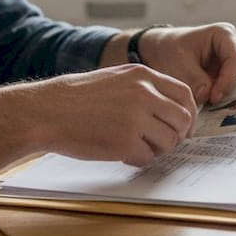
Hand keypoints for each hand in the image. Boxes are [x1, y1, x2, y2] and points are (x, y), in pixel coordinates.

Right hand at [21, 64, 197, 166]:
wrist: (47, 111)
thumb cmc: (78, 97)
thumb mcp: (116, 78)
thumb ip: (144, 88)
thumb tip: (172, 109)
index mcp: (143, 75)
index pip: (184, 94)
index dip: (188, 113)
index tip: (183, 126)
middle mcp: (143, 94)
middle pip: (182, 119)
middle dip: (177, 135)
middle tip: (164, 143)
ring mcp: (135, 118)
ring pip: (169, 141)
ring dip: (158, 149)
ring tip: (138, 147)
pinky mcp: (125, 142)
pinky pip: (147, 157)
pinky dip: (139, 160)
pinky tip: (123, 154)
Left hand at [137, 23, 235, 105]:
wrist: (162, 53)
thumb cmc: (171, 51)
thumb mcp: (178, 64)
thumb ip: (195, 80)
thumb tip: (208, 96)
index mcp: (223, 35)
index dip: (228, 81)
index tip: (214, 98)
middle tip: (227, 107)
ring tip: (222, 110)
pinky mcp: (233, 75)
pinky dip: (234, 100)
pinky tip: (220, 111)